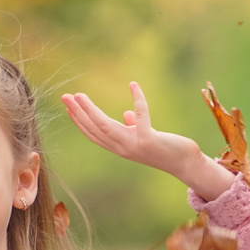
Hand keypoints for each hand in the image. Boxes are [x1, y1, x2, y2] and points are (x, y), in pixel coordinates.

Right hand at [61, 82, 236, 201]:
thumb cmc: (166, 148)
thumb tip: (127, 114)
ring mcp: (134, 145)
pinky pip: (140, 116)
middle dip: (78, 113)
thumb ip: (133, 126)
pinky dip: (137, 100)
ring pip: (106, 125)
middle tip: (65, 97)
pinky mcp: (148, 140)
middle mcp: (123, 148)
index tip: (68, 107)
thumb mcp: (145, 136)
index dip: (79, 121)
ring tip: (80, 96)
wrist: (184, 164)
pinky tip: (133, 85)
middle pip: (94, 129)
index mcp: (120, 147)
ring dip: (91, 110)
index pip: (94, 134)